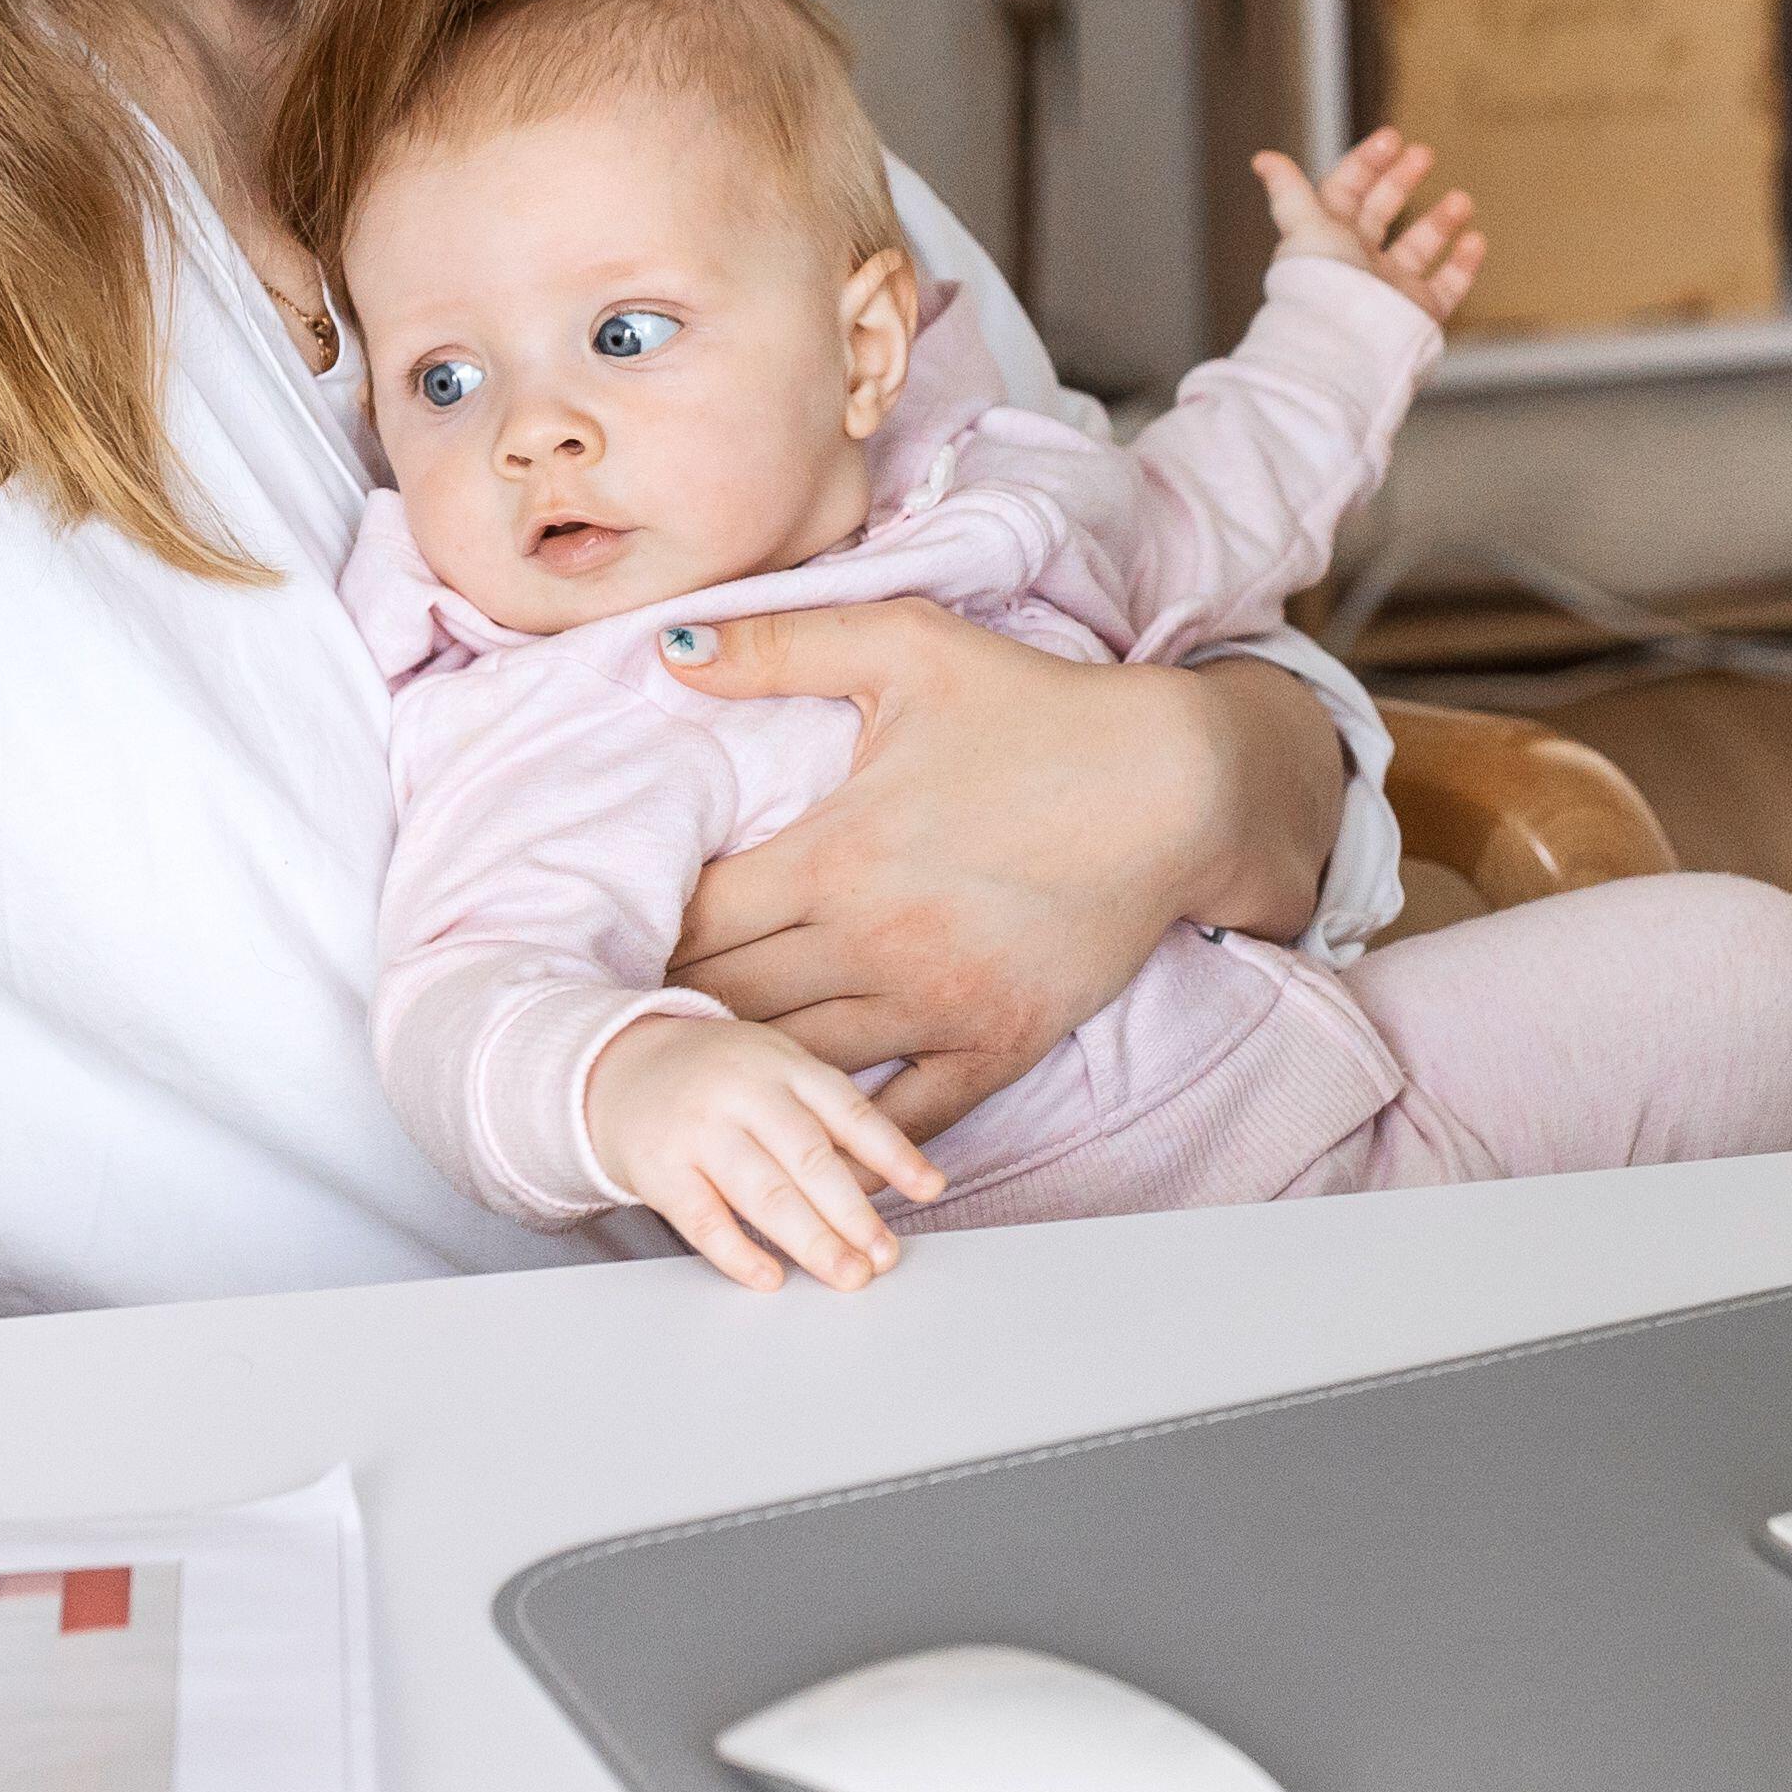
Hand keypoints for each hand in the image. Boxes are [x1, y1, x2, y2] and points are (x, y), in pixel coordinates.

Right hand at [586, 1014, 948, 1291]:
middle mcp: (742, 1091)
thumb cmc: (714, 1079)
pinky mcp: (657, 1167)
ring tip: (847, 1274)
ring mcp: (698, 1129)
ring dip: (812, 1241)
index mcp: (782, 1064)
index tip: (928, 1189)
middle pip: (809, 1158)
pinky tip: (772, 1278)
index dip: (892, 1152)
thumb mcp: (772, 1070)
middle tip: (884, 1257)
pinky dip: (740, 1253)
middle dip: (854, 1214)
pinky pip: (704, 1219)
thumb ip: (821, 1118)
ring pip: (764, 1193)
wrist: (613, 1069)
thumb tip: (880, 1188)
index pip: (847, 1110)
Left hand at [667, 603, 1343, 1137]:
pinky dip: (848, 1137)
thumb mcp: (907, 648)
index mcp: (834, 855)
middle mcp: (874, 946)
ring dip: (742, 1072)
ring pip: (799, 1069)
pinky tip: (804, 1146)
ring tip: (693, 1074)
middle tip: (628, 1018)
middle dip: (673, 1008)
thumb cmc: (1041, 710)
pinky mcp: (998, 1044)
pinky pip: (903, 1118)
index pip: (696, 921)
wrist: (1178, 785)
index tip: (613, 938)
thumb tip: (668, 650)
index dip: (642, 933)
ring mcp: (937, 1006)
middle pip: (729, 1005)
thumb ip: (779, 646)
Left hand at [1253, 128, 1482, 325]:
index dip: (1366, 162)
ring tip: (1462, 199)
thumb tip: (1262, 158)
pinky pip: (1446, 287)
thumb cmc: (1318, 285)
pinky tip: (1475, 241)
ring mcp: (1388, 287)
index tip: (1392, 138)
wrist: (1344, 346)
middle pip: (1381, 212)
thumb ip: (1289, 191)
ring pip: (1419, 246)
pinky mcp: (1416, 313)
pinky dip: (1463, 265)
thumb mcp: (1304, 227)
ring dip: (1441, 220)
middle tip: (1425, 153)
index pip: (1346, 191)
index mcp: (1327, 238)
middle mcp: (1357, 261)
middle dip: (1402, 180)